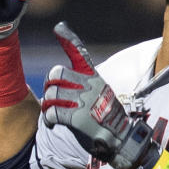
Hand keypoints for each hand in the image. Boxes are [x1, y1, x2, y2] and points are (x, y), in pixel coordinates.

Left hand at [41, 22, 160, 168]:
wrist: (121, 140)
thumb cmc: (108, 119)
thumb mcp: (102, 95)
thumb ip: (85, 86)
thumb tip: (62, 85)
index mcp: (95, 77)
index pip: (80, 52)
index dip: (68, 39)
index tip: (58, 28)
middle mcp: (89, 85)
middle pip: (57, 73)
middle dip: (50, 84)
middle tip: (51, 97)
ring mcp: (84, 100)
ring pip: (52, 94)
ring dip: (47, 104)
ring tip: (50, 112)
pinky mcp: (77, 118)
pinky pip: (52, 112)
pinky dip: (48, 118)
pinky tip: (51, 122)